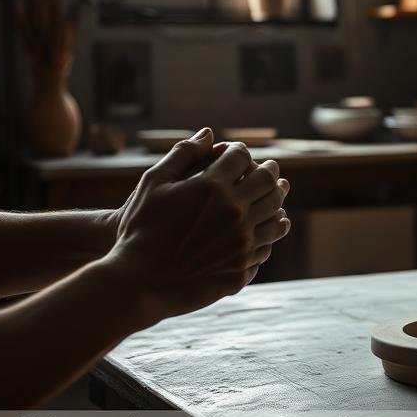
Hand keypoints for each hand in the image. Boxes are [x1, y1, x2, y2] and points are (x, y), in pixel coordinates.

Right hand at [102, 128, 291, 324]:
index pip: (241, 157)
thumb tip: (208, 133)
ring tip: (277, 195)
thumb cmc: (140, 230)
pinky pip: (267, 245)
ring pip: (276, 216)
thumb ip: (183, 154)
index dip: (240, 151)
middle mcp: (234, 212)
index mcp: (212, 187)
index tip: (240, 154)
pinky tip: (268, 227)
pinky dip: (270, 232)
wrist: (138, 283)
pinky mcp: (242, 267)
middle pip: (267, 183)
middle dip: (270, 171)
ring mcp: (242, 242)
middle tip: (271, 169)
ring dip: (278, 201)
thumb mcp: (153, 184)